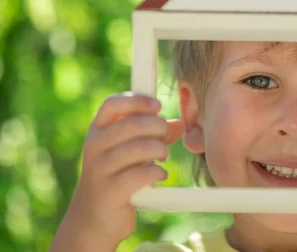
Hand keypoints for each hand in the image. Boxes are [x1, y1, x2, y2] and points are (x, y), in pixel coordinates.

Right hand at [64, 92, 184, 244]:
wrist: (93, 220)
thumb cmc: (117, 178)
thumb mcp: (131, 152)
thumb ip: (154, 136)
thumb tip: (179, 124)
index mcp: (97, 132)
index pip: (112, 104)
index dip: (137, 100)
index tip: (157, 106)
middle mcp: (94, 147)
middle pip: (132, 124)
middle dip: (157, 127)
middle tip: (165, 137)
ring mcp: (99, 170)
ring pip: (140, 148)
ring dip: (160, 150)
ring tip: (163, 157)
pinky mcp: (110, 192)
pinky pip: (142, 173)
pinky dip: (157, 172)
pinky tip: (159, 175)